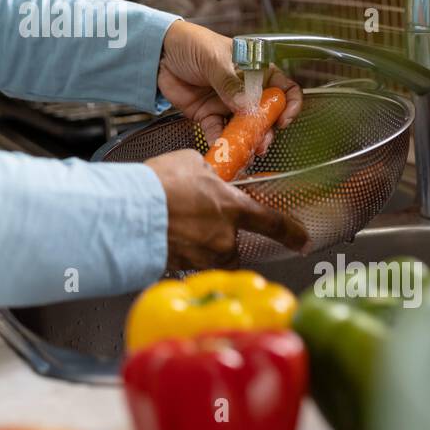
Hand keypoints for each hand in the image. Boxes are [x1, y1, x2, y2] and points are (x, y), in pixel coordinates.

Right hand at [145, 150, 307, 268]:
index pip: (272, 222)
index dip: (291, 233)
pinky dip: (179, 250)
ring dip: (200, 244)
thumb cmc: (158, 184)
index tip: (302, 241)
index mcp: (232, 208)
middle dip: (223, 238)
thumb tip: (208, 177)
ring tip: (177, 226)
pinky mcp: (179, 267)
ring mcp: (201, 256)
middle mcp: (223, 238)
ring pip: (210, 255)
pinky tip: (165, 235)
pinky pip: (186, 260)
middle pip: (235, 246)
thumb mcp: (191, 163)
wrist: (127, 211)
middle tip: (202, 223)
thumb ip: (208, 174)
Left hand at [157, 20, 302, 154]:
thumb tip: (246, 106)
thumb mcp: (214, 59)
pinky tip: (220, 149)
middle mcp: (245, 89)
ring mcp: (227, 104)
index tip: (283, 119)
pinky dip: (219, 143)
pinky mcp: (207, 115)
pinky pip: (217, 132)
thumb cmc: (192, 44)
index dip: (289, 104)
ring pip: (243, 128)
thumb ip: (230, 82)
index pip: (283, 88)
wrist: (159, 51)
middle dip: (266, 131)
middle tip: (261, 143)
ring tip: (245, 152)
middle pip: (265, 115)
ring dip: (245, 141)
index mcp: (255, 70)